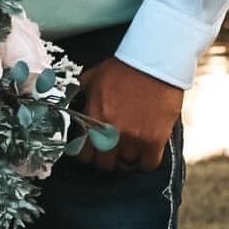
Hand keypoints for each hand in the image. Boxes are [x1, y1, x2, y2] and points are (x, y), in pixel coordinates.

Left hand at [75, 57, 182, 175]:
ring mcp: (134, 137)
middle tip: (112, 151)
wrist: (153, 63)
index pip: (84, 153)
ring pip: (126, 165)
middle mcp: (111, 131)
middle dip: (106, 159)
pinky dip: (145, 161)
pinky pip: (148, 164)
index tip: (93, 151)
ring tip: (129, 149)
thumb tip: (73, 102)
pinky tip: (144, 153)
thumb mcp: (93, 77)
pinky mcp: (155, 139)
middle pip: (104, 164)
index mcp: (94, 117)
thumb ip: (82, 93)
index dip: (88, 154)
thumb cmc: (124, 68)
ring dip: (126, 159)